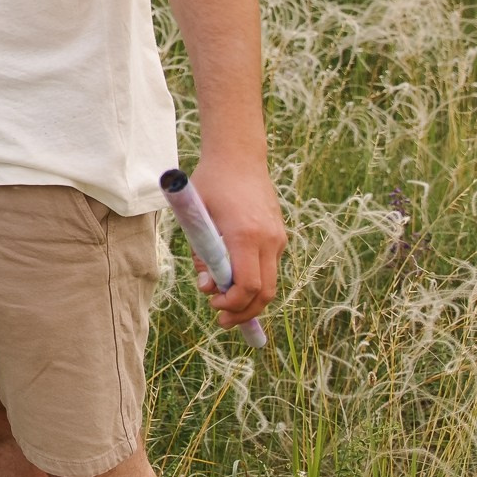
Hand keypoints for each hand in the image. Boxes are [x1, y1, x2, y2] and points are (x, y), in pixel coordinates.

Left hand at [187, 154, 284, 329]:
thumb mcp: (196, 218)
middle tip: (221, 320)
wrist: (239, 157)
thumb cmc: (211, 184)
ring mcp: (278, 238)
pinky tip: (233, 280)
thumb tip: (206, 286)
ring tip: (224, 302)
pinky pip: (269, 267)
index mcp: (245, 235)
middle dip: (244, 312)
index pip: (247, 285)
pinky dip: (254, 280)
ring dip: (249, 298)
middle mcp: (268, 240)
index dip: (232, 304)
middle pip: (265, 293)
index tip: (213, 306)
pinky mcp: (280, 235)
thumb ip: (201, 254)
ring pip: (270, 283)